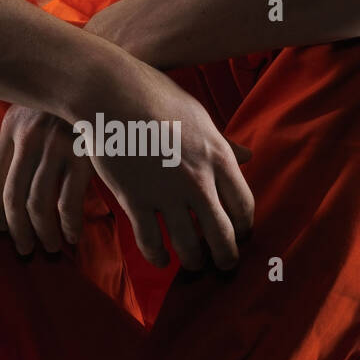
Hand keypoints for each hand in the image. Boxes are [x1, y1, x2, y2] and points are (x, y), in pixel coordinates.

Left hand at [0, 104, 94, 253]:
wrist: (112, 79)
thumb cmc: (77, 101)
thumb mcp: (41, 110)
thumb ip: (26, 138)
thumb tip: (16, 182)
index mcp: (13, 125)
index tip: (2, 228)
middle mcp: (29, 135)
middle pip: (12, 196)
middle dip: (17, 230)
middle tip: (24, 250)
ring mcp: (56, 145)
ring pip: (37, 204)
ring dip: (43, 233)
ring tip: (50, 248)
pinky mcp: (83, 156)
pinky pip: (67, 203)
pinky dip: (69, 225)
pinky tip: (72, 236)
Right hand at [83, 59, 253, 271]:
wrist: (111, 93)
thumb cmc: (155, 97)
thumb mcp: (199, 117)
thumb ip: (222, 145)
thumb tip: (248, 157)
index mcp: (218, 157)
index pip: (244, 206)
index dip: (245, 228)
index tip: (241, 235)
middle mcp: (198, 181)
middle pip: (223, 236)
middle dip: (227, 258)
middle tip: (225, 266)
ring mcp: (167, 193)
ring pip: (189, 247)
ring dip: (194, 262)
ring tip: (194, 265)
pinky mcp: (135, 200)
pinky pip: (151, 242)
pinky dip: (158, 257)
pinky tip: (162, 258)